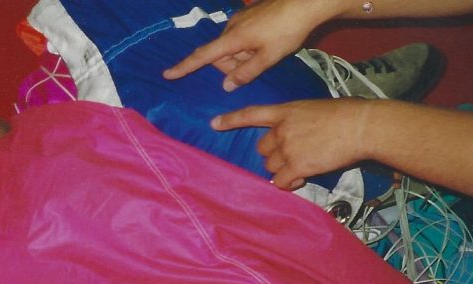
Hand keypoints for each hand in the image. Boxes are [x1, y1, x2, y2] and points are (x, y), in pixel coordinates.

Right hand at [162, 0, 331, 90]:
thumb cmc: (287, 30)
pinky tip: (267, 42)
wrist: (305, 2)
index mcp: (232, 38)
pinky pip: (240, 36)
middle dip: (233, 66)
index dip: (184, 67)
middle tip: (257, 65)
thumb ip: (245, 73)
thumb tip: (226, 86)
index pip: (202, 57)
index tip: (167, 74)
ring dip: (243, 55)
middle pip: (221, 56)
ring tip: (267, 52)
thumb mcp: (269, 58)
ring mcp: (240, 19)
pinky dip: (248, 45)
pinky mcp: (249, 14)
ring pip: (232, 46)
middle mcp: (231, 27)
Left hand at [211, 98, 372, 189]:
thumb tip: (301, 139)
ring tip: (305, 166)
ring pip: (271, 166)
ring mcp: (287, 148)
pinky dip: (289, 183)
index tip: (214, 124)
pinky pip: (281, 181)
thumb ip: (299, 122)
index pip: (251, 114)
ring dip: (284, 170)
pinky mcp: (296, 166)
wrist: (361, 126)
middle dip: (275, 155)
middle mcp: (281, 130)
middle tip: (296, 156)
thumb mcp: (315, 109)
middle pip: (262, 149)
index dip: (231, 120)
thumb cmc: (347, 114)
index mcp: (285, 111)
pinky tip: (302, 178)